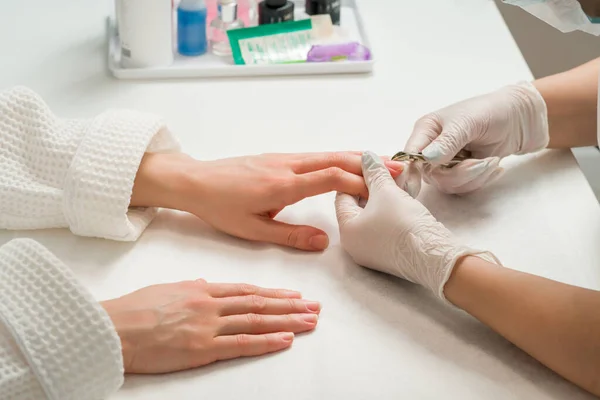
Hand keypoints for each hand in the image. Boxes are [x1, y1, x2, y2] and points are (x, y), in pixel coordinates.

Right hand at [101, 280, 320, 373]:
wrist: (113, 326)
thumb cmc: (134, 309)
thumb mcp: (167, 290)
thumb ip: (192, 288)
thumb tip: (208, 284)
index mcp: (203, 290)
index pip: (247, 290)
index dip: (274, 292)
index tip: (294, 294)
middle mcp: (211, 304)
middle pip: (259, 303)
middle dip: (290, 305)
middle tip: (315, 307)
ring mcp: (208, 325)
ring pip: (257, 320)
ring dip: (287, 320)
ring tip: (310, 321)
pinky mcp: (202, 348)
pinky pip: (241, 344)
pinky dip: (266, 341)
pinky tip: (286, 339)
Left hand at [136, 152, 403, 251]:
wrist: (195, 181)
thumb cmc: (220, 207)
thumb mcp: (253, 230)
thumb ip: (290, 236)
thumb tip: (324, 241)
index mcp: (282, 184)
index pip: (329, 177)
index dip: (357, 182)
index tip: (382, 188)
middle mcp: (286, 165)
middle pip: (335, 159)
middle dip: (368, 164)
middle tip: (398, 168)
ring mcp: (283, 157)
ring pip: (326, 154)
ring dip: (356, 158)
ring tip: (382, 164)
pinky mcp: (278, 157)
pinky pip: (315, 155)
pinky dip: (338, 158)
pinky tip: (347, 164)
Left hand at [335, 151, 498, 299]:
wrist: (435, 256)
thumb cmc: (404, 223)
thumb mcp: (387, 191)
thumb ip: (374, 172)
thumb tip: (366, 157)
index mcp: (346, 230)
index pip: (342, 195)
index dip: (357, 176)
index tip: (374, 165)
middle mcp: (354, 244)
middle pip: (357, 206)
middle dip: (372, 185)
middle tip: (389, 170)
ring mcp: (371, 252)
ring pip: (372, 216)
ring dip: (384, 197)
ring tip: (398, 181)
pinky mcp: (389, 254)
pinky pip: (383, 227)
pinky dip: (390, 211)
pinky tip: (404, 198)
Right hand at [400, 82, 548, 196]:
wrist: (521, 119)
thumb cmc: (492, 111)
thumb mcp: (469, 122)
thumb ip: (447, 141)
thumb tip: (427, 158)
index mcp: (426, 131)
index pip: (410, 155)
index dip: (411, 171)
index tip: (423, 182)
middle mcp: (431, 149)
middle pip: (431, 176)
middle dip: (460, 174)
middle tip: (483, 162)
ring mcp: (446, 163)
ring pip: (448, 185)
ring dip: (474, 177)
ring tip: (493, 161)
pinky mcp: (461, 174)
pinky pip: (463, 188)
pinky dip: (482, 179)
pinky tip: (494, 164)